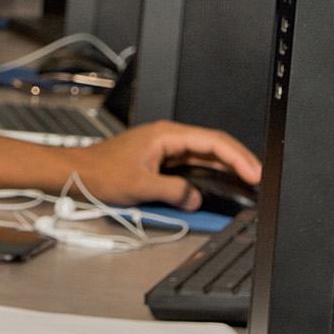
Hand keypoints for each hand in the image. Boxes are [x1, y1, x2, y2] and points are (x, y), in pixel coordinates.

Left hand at [66, 120, 261, 207]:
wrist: (74, 173)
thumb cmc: (99, 173)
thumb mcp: (141, 186)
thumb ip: (174, 192)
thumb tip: (196, 198)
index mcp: (167, 135)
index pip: (213, 142)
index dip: (238, 158)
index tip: (254, 173)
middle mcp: (168, 138)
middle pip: (213, 147)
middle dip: (238, 161)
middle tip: (259, 178)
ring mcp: (164, 149)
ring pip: (203, 157)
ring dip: (225, 168)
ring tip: (246, 181)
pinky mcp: (160, 162)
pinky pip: (191, 166)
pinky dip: (207, 175)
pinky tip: (219, 184)